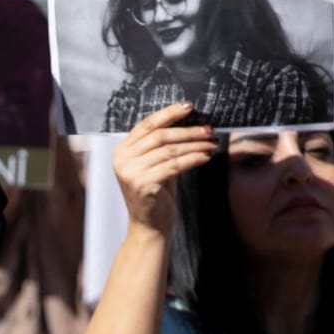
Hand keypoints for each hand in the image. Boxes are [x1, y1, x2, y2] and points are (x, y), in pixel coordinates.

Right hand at [112, 102, 217, 233]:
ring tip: (212, 144)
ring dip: (195, 146)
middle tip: (208, 130)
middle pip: (160, 136)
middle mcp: (123, 159)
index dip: (169, 114)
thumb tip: (190, 123)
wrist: (149, 226)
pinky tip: (205, 157)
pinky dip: (193, 159)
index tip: (189, 107)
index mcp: (122, 150)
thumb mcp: (154, 165)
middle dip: (188, 131)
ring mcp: (131, 172)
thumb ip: (162, 145)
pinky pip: (174, 166)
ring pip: (170, 151)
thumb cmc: (155, 194)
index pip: (147, 125)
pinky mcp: (143, 185)